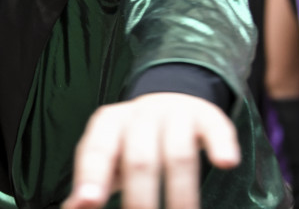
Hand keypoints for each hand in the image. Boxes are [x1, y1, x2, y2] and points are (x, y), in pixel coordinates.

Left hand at [62, 93, 239, 208]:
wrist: (169, 100)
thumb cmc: (132, 138)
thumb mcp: (108, 154)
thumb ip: (91, 178)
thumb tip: (73, 208)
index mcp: (108, 123)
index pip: (97, 150)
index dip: (92, 177)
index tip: (89, 202)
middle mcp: (139, 115)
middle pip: (139, 158)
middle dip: (140, 199)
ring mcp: (175, 114)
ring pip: (177, 154)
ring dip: (180, 194)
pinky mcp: (207, 116)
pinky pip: (216, 129)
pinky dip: (220, 145)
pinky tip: (225, 164)